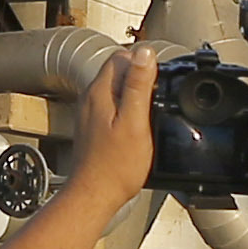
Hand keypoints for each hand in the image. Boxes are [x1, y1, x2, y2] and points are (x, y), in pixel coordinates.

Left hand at [61, 43, 160, 216]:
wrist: (95, 195)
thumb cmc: (115, 167)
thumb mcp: (135, 122)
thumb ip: (138, 86)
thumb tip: (145, 53)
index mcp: (100, 91)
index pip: (122, 56)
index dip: (144, 64)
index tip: (156, 84)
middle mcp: (91, 98)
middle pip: (119, 70)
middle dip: (140, 79)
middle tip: (154, 104)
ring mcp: (91, 112)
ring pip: (117, 88)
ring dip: (134, 96)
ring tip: (146, 118)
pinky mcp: (94, 126)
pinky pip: (113, 105)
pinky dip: (127, 111)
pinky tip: (136, 129)